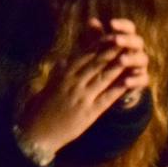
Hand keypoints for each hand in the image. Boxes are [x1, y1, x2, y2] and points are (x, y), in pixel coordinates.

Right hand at [15, 23, 144, 154]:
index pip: (85, 55)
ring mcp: (82, 97)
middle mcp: (74, 82)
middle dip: (112, 51)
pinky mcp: (89, 112)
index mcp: (64, 74)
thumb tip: (66, 59)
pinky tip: (128, 82)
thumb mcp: (50, 84)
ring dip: (118, 66)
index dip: (99, 44)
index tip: (111, 35)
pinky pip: (107, 98)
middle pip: (97, 63)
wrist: (37, 131)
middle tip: (125, 40)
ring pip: (104, 77)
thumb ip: (59, 71)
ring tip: (130, 57)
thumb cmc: (42, 107)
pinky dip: (119, 89)